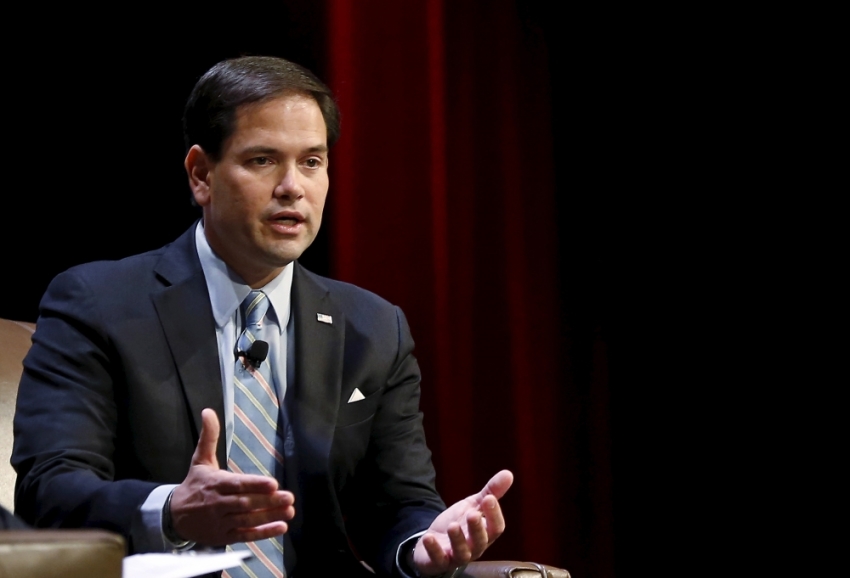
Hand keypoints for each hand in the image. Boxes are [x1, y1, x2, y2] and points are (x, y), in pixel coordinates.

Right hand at [169, 408, 294, 545]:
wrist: (173, 516)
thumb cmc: (194, 484)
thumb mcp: (200, 459)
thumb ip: (208, 436)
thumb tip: (208, 411)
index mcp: (215, 483)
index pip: (237, 485)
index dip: (255, 485)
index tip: (273, 484)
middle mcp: (218, 503)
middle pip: (245, 503)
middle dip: (268, 501)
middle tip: (289, 497)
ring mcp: (221, 521)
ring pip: (247, 519)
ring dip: (269, 517)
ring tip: (290, 511)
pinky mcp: (223, 536)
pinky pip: (245, 535)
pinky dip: (263, 533)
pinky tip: (281, 528)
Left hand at [413, 469, 512, 575]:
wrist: (436, 539)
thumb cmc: (460, 523)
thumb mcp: (473, 505)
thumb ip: (490, 491)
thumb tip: (508, 473)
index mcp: (485, 533)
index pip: (496, 527)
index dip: (494, 515)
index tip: (489, 498)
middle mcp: (474, 547)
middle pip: (480, 541)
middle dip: (477, 528)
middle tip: (472, 514)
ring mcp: (457, 556)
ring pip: (462, 553)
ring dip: (457, 539)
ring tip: (452, 526)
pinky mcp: (439, 561)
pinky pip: (438, 559)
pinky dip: (433, 549)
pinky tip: (428, 537)